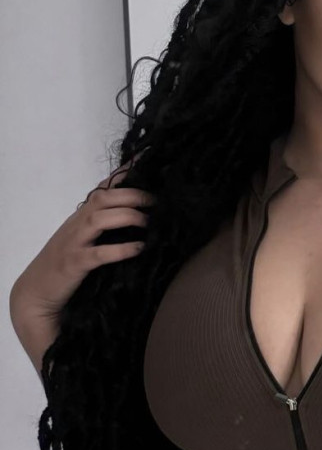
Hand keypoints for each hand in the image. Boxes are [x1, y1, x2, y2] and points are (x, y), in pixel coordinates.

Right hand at [13, 161, 154, 317]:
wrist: (37, 290)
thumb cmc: (65, 262)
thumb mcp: (83, 237)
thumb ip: (103, 223)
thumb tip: (137, 214)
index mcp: (81, 216)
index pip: (103, 188)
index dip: (124, 173)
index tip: (146, 159)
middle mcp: (77, 224)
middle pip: (103, 198)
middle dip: (132, 195)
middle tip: (156, 202)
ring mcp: (74, 243)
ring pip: (99, 219)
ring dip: (128, 217)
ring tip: (149, 223)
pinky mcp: (75, 264)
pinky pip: (99, 254)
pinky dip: (120, 249)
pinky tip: (139, 248)